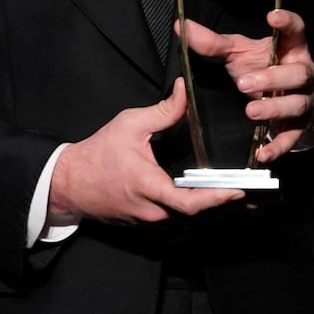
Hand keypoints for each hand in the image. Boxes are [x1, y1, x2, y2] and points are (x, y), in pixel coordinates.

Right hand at [47, 78, 244, 227]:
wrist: (69, 182)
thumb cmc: (98, 152)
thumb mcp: (130, 124)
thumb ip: (163, 111)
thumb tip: (184, 90)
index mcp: (150, 186)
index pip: (190, 201)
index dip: (217, 198)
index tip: (239, 190)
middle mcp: (152, 210)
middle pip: (193, 211)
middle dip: (218, 200)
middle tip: (244, 188)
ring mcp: (146, 220)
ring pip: (183, 216)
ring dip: (203, 203)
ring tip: (227, 188)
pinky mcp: (142, 223)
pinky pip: (170, 217)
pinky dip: (186, 206)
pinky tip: (199, 192)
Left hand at [177, 9, 313, 162]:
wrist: (283, 97)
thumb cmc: (261, 67)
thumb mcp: (238, 53)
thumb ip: (213, 43)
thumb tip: (182, 27)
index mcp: (290, 48)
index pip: (296, 30)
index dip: (287, 22)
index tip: (272, 17)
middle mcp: (303, 73)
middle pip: (298, 73)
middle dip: (272, 78)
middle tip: (244, 83)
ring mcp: (304, 100)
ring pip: (296, 104)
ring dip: (274, 108)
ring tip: (251, 112)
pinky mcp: (298, 126)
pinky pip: (291, 137)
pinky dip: (277, 146)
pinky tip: (262, 152)